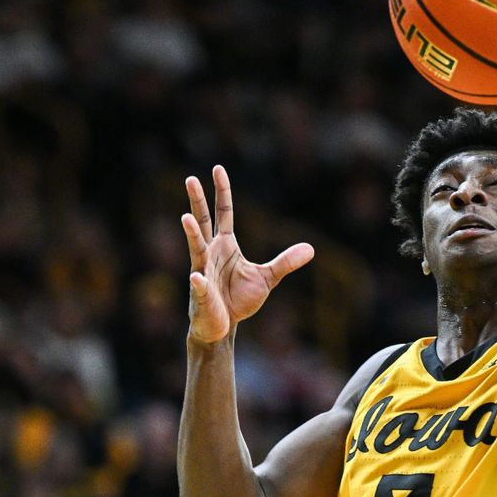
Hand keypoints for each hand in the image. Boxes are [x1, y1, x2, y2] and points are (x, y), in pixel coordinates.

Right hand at [181, 165, 314, 344]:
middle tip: (190, 179)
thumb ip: (285, 262)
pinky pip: (200, 287)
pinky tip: (197, 279)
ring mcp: (202, 272)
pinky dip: (199, 283)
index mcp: (225, 246)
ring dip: (191, 234)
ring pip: (196, 249)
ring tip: (185, 218)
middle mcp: (210, 254)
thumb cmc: (238, 300)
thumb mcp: (267, 278)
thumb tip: (311, 249)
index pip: (223, 213)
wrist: (222, 327)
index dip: (221, 192)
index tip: (217, 169)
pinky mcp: (201, 294)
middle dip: (197, 201)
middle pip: (202, 222)